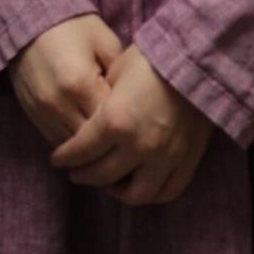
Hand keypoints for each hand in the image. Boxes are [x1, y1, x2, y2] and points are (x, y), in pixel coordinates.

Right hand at [10, 13, 122, 145]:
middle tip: (126, 137)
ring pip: (72, 146)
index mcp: (81, 84)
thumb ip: (121, 73)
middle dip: (109, 141)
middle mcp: (59, 103)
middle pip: (91, 140)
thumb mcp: (105, 40)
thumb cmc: (72, 26)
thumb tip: (132, 102)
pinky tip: (85, 138)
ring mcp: (43, 111)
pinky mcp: (32, 113)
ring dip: (89, 147)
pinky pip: (55, 139)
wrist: (28, 18)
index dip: (126, 125)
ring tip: (107, 142)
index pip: (110, 122)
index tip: (137, 123)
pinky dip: (71, 142)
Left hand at [52, 43, 216, 205]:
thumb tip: (91, 119)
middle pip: (103, 175)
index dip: (65, 158)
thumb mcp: (114, 73)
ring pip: (136, 194)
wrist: (197, 61)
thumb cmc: (151, 59)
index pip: (81, 151)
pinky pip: (167, 192)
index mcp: (114, 122)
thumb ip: (100, 102)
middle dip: (84, 175)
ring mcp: (165, 158)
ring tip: (108, 184)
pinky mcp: (187, 162)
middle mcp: (138, 146)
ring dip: (117, 192)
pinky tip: (139, 185)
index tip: (57, 160)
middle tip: (76, 172)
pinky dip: (151, 194)